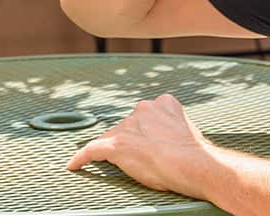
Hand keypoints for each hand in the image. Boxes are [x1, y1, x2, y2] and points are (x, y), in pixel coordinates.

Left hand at [67, 94, 214, 198]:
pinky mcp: (115, 145)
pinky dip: (81, 158)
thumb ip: (172, 128)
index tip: (152, 143)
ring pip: (112, 138)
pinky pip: (91, 150)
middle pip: (127, 126)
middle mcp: (143, 109)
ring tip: (130, 166)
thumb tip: (168, 142)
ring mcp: (128, 127)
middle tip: (147, 159)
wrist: (194, 164)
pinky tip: (74, 165)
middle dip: (133, 141)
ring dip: (117, 150)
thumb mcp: (187, 130)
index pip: (146, 116)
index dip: (147, 131)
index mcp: (163, 103)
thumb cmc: (195, 155)